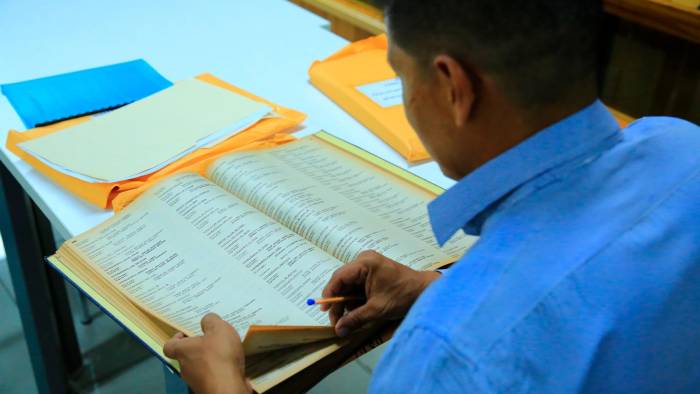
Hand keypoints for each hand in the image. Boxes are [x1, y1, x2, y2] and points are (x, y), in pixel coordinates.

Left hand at [163, 313, 250, 393]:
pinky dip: (219, 372)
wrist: (228, 388)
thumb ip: (211, 321)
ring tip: (226, 353)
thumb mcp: (219, 329)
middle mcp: (185, 367)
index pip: (169, 346)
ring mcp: (195, 381)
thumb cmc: (220, 356)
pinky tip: (232, 366)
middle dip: (198, 349)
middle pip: (186, 356)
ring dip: (210, 361)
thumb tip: (206, 320)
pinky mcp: (208, 389)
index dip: (176, 339)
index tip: (186, 334)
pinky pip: (212, 377)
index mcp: (183, 351)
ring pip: (199, 368)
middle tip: (212, 341)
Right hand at [321, 250, 439, 336]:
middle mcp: (364, 261)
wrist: (425, 292)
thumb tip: (339, 330)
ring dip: (347, 303)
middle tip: (336, 322)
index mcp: (365, 263)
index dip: (329, 294)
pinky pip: (358, 287)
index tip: (325, 310)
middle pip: (343, 282)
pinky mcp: (373, 274)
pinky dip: (356, 300)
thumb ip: (356, 318)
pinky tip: (357, 313)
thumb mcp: (378, 309)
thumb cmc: (404, 295)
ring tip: (348, 320)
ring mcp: (369, 266)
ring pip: (349, 286)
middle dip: (339, 302)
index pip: (339, 277)